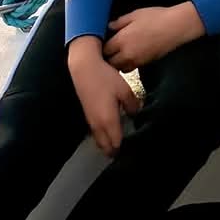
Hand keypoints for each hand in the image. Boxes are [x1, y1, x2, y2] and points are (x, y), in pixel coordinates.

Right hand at [67, 38, 141, 156]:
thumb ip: (132, 106)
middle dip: (116, 151)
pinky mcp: (87, 115)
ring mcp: (90, 121)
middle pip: (106, 148)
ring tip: (121, 141)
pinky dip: (104, 137)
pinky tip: (112, 130)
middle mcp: (98, 125)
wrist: (84, 68)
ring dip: (109, 144)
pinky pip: (96, 134)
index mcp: (108, 121)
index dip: (125, 149)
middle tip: (128, 148)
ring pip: (100, 142)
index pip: (116, 145)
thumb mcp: (125, 90)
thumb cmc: (106, 78)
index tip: (134, 149)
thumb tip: (135, 115)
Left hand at [103, 3, 204, 69]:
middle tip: (109, 49)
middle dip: (108, 57)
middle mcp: (127, 54)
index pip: (104, 50)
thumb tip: (109, 27)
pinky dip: (128, 64)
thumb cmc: (156, 18)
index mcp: (121, 40)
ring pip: (120, 68)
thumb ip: (119, 22)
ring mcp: (137, 60)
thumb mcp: (135, 14)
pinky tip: (131, 54)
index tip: (103, 42)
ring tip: (119, 53)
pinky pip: (131, 68)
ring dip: (118, 62)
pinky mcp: (145, 63)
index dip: (102, 46)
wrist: (175, 27)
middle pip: (110, 63)